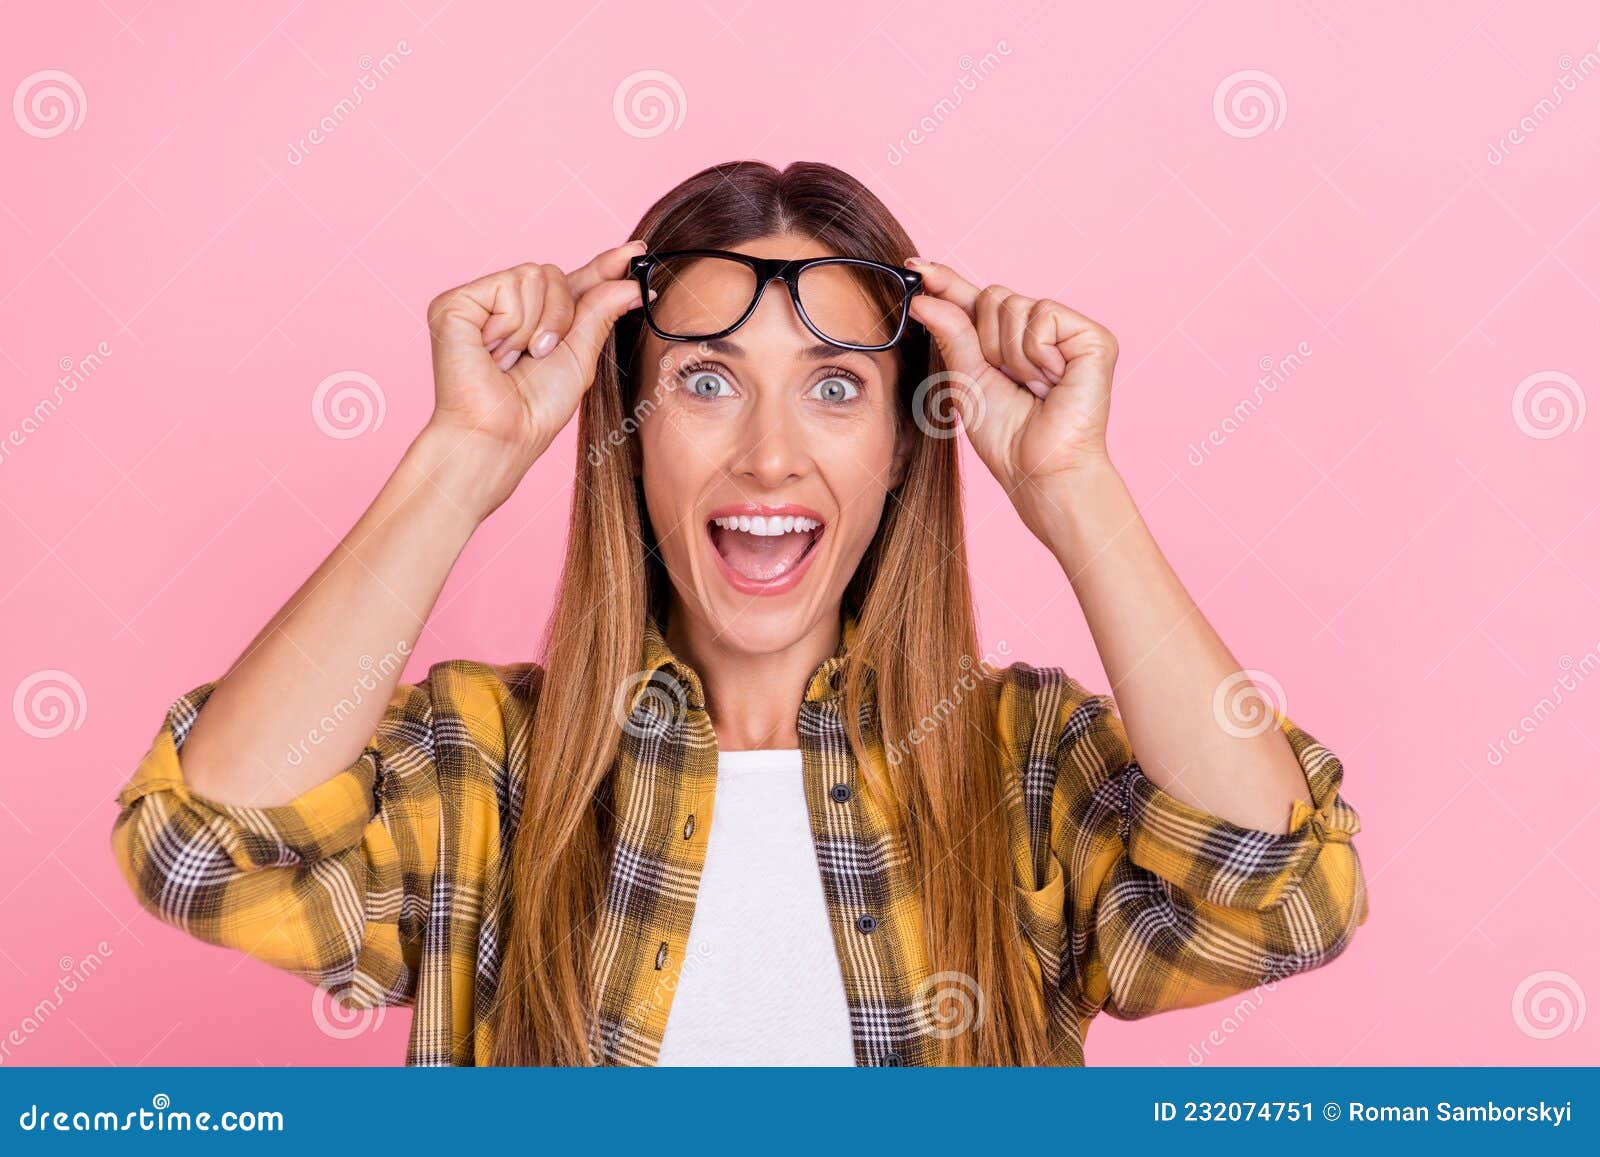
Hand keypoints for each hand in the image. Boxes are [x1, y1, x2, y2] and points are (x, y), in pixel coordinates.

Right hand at [423, 240, 647, 508]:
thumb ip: (601, 312)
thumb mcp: (580, 356)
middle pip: (555, 274)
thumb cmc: (536, 407)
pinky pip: (508, 286)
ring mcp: (479, 301)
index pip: (573, 282)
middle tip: (541, 353)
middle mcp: (504, 305)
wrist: (502, 434)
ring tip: (513, 358)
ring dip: (537, 325)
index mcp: (535, 318)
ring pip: (535, 277)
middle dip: (562, 315)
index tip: (637, 253)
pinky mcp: (455, 302)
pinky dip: (512, 324)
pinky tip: (493, 350)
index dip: (604, 266)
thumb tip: (631, 280)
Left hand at [907, 259, 1118, 529]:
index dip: (947, 282)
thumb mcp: (966, 378)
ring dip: (1011, 354)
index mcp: (1010, 340)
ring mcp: (1068, 331)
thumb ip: (950, 332)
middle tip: (1009, 381)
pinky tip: (1052, 380)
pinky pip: (1042, 315)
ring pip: (1014, 304)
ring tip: (1034, 386)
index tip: (916, 268)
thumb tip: (922, 295)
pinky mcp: (1093, 337)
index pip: (975, 300)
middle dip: (988, 341)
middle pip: (993, 295)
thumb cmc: (1006, 434)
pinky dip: (1035, 351)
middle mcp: (1041, 330)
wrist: (1038, 468)